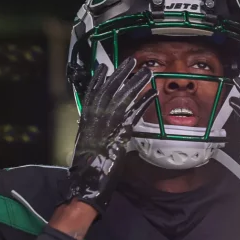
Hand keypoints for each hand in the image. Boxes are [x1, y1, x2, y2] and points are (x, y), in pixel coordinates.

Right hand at [68, 58, 154, 213]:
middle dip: (121, 74)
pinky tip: (153, 94)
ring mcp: (108, 124)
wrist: (86, 179)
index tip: (104, 67)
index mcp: (86, 118)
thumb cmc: (86, 166)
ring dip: (137, 83)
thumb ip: (93, 130)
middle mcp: (96, 116)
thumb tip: (99, 124)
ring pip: (124, 97)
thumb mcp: (86, 142)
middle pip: (110, 89)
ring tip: (147, 72)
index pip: (92, 93)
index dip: (98, 79)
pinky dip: (144, 102)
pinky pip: (135, 114)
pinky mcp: (121, 133)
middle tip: (132, 60)